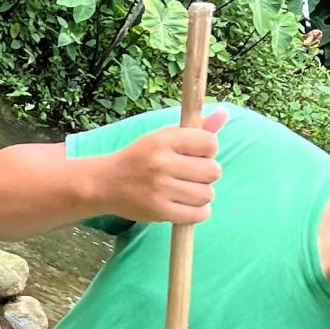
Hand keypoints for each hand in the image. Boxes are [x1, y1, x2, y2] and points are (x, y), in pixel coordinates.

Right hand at [101, 108, 226, 225]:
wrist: (106, 183)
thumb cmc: (140, 158)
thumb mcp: (163, 137)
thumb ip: (195, 129)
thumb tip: (224, 114)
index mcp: (163, 140)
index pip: (210, 143)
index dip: (208, 150)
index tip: (195, 155)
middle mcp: (161, 163)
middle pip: (213, 171)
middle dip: (206, 174)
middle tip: (191, 175)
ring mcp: (160, 189)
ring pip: (207, 194)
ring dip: (202, 194)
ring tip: (186, 190)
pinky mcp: (159, 211)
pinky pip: (198, 214)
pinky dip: (198, 211)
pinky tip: (187, 204)